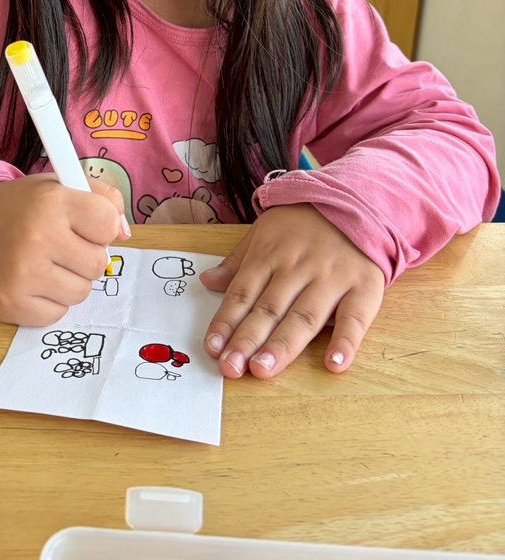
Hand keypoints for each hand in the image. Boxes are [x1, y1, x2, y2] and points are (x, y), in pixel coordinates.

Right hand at [0, 174, 129, 325]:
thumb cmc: (28, 207)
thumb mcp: (64, 185)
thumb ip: (104, 199)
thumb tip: (124, 233)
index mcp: (52, 201)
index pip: (108, 224)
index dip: (101, 225)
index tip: (84, 223)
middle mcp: (36, 237)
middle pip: (98, 264)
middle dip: (87, 255)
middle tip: (63, 244)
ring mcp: (21, 275)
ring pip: (81, 292)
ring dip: (71, 280)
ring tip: (48, 262)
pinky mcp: (10, 304)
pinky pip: (58, 313)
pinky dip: (51, 301)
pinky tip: (34, 280)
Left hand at [200, 204, 383, 378]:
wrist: (356, 201)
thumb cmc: (303, 224)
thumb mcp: (264, 231)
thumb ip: (238, 261)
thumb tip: (207, 281)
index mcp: (270, 254)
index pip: (243, 293)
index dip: (226, 322)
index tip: (212, 349)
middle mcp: (298, 267)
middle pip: (269, 308)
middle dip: (247, 339)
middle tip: (231, 368)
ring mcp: (332, 278)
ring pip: (304, 316)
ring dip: (283, 345)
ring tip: (262, 369)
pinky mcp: (364, 287)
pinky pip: (355, 317)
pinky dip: (346, 342)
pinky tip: (334, 364)